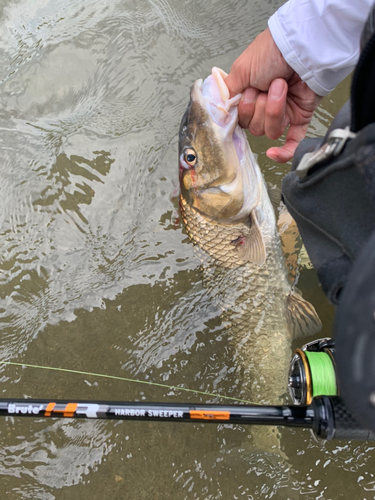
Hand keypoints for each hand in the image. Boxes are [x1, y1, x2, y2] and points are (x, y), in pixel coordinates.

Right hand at [225, 28, 321, 162]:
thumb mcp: (240, 70)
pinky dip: (284, 153)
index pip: (241, 119)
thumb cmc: (271, 52)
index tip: (246, 95)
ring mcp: (284, 113)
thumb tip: (221, 111)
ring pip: (271, 131)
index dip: (243, 111)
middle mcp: (265, 106)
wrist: (300, 47)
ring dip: (273, 110)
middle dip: (259, 108)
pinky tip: (272, 153)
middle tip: (263, 87)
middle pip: (255, 128)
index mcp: (250, 95)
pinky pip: (292, 143)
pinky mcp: (301, 117)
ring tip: (280, 88)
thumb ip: (228, 92)